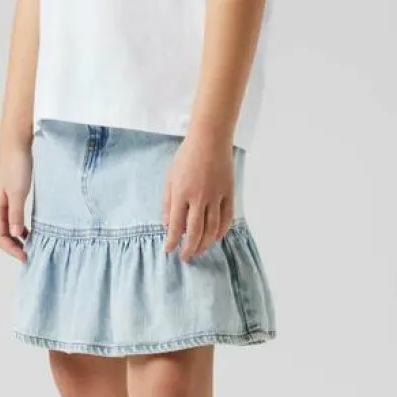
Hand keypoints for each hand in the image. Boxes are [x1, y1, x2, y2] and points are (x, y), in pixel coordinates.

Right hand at [0, 140, 33, 261]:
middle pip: (2, 234)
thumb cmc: (16, 166)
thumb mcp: (18, 192)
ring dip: (17, 238)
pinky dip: (20, 227)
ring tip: (31, 245)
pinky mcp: (13, 195)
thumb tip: (15, 235)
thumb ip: (16, 214)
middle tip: (29, 255)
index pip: (0, 236)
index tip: (26, 257)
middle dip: (13, 247)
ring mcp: (5, 201)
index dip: (11, 249)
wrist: (17, 144)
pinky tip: (31, 229)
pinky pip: (13, 217)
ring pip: (8, 226)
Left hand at [163, 132, 234, 261]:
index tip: (169, 250)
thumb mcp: (170, 178)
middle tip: (186, 257)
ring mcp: (216, 196)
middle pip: (195, 231)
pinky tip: (216, 238)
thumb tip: (168, 225)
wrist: (210, 139)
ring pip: (212, 228)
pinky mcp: (229, 193)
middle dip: (189, 248)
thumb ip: (168, 202)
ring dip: (205, 243)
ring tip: (199, 250)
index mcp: (182, 193)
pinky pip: (227, 217)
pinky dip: (222, 230)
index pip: (176, 225)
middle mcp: (199, 198)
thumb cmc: (187, 156)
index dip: (172, 241)